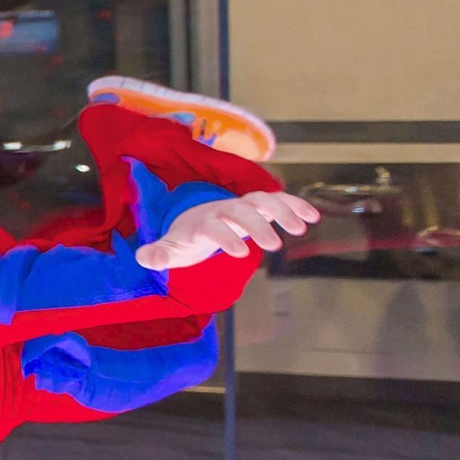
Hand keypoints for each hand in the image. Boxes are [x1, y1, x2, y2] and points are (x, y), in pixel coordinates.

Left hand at [135, 190, 320, 271]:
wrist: (193, 220)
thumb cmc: (184, 239)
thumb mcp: (169, 250)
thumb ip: (157, 254)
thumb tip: (145, 259)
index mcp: (201, 222)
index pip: (212, 226)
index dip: (225, 237)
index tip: (240, 253)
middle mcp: (223, 210)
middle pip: (240, 211)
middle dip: (256, 226)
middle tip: (273, 247)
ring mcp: (242, 206)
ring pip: (263, 200)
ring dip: (282, 210)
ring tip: (301, 229)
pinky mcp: (258, 207)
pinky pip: (279, 201)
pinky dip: (295, 205)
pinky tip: (313, 217)